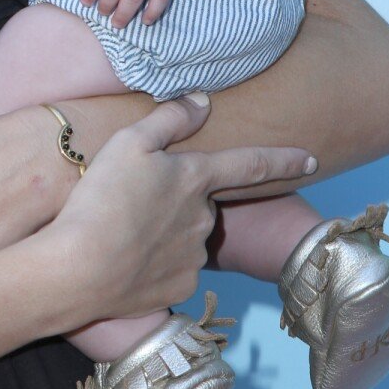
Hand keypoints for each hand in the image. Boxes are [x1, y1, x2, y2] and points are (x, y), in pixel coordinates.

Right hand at [39, 93, 315, 329]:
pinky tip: (124, 259)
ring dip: (163, 232)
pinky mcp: (178, 287)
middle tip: (131, 202)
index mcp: (196, 179)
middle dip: (178, 201)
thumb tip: (202, 101)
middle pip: (200, 203)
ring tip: (120, 230)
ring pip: (185, 236)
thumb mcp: (128, 142)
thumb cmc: (100, 199)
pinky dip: (153, 263)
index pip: (250, 164)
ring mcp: (194, 256)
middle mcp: (204, 218)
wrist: (77, 270)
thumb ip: (169, 118)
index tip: (310, 160)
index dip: (283, 159)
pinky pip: (172, 269)